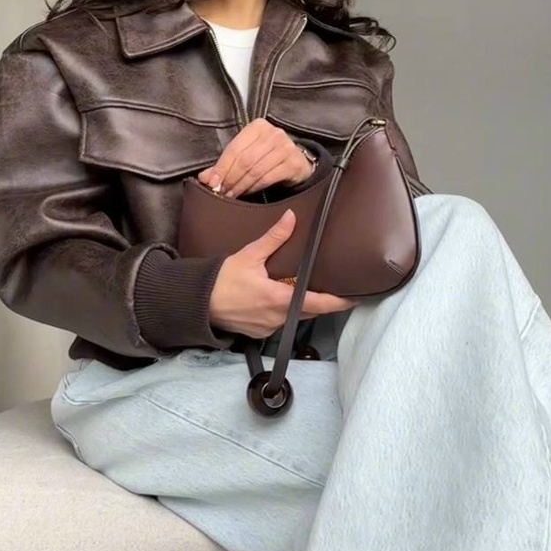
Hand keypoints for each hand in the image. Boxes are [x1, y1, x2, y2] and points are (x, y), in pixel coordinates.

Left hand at [198, 119, 313, 198]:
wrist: (298, 162)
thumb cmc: (269, 157)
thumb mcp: (247, 155)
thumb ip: (226, 165)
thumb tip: (205, 177)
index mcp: (257, 127)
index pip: (234, 148)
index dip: (221, 167)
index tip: (212, 182)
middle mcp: (273, 134)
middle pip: (244, 160)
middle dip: (230, 178)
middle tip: (221, 191)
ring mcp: (285, 147)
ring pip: (255, 170)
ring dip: (241, 185)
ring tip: (232, 194)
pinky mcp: (293, 163)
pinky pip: (268, 178)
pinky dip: (254, 187)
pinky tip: (247, 192)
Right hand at [209, 210, 354, 338]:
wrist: (198, 303)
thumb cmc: (221, 280)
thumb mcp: (249, 255)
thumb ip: (273, 238)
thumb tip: (291, 218)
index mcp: (278, 299)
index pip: (317, 303)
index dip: (337, 303)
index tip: (353, 299)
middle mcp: (277, 317)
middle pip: (309, 312)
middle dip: (322, 303)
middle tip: (334, 292)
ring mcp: (268, 328)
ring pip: (294, 318)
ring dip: (301, 307)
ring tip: (307, 292)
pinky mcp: (258, 333)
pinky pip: (279, 323)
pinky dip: (283, 313)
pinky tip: (280, 301)